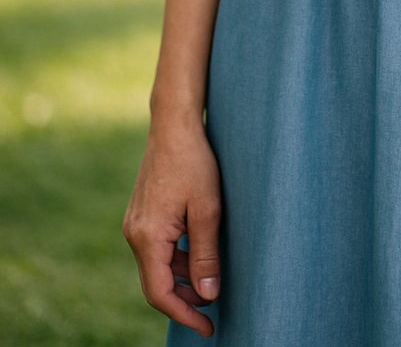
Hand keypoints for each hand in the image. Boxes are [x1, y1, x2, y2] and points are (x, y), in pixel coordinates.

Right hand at [121, 118, 222, 338]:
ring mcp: (135, 224)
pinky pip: (156, 249)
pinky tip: (197, 254)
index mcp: (147, 237)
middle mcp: (134, 234)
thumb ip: (206, 253)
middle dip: (185, 300)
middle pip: (157, 284)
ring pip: (157, 267)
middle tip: (214, 306)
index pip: (160, 294)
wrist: (173, 126)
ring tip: (211, 280)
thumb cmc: (194, 162)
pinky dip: (176, 259)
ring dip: (182, 278)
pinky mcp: (141, 215)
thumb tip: (208, 295)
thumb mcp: (207, 209)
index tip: (208, 327)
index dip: (185, 315)